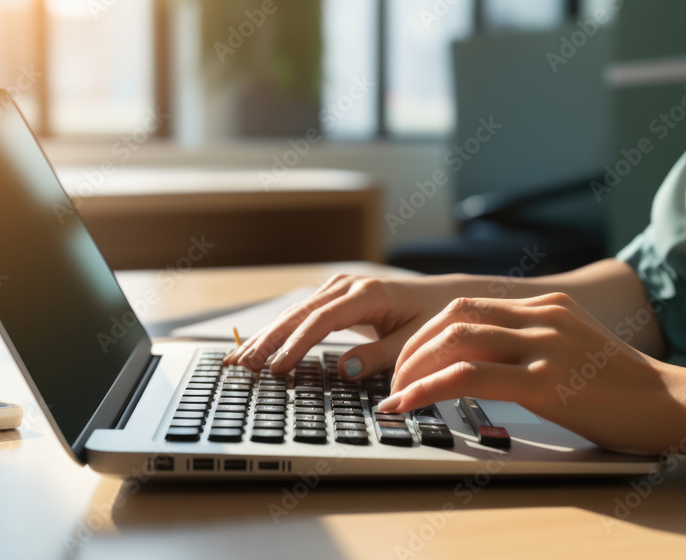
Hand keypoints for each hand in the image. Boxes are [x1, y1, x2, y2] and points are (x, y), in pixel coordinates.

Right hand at [223, 273, 467, 377]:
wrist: (445, 297)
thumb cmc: (433, 318)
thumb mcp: (414, 340)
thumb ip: (380, 356)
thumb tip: (344, 371)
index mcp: (367, 293)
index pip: (322, 320)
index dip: (296, 345)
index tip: (277, 367)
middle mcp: (348, 286)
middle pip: (299, 313)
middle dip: (268, 339)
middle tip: (242, 365)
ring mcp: (339, 288)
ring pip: (295, 312)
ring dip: (267, 335)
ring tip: (239, 359)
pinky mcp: (335, 296)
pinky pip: (302, 314)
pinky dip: (280, 330)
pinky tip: (260, 345)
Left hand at [380, 292, 685, 455]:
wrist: (674, 404)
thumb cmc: (626, 389)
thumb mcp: (575, 351)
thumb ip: (535, 347)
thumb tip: (486, 366)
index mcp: (546, 307)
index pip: (468, 308)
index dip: (428, 332)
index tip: (409, 358)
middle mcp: (541, 316)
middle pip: (453, 317)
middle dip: (413, 348)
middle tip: (394, 378)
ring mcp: (543, 345)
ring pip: (454, 342)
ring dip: (413, 368)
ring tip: (396, 395)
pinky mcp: (544, 380)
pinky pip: (469, 378)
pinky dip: (428, 389)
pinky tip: (411, 403)